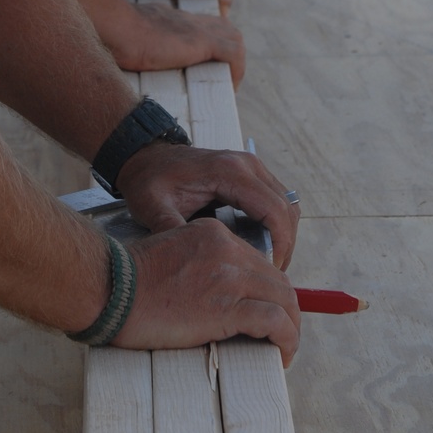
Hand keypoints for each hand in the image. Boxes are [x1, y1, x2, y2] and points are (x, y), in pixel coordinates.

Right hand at [110, 5, 245, 84]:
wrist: (114, 28)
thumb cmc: (108, 37)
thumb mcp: (120, 41)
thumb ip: (126, 48)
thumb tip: (113, 64)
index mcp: (167, 19)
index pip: (198, 26)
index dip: (208, 41)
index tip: (204, 64)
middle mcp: (185, 21)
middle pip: (222, 28)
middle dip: (228, 51)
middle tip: (223, 77)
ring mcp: (195, 29)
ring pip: (233, 37)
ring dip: (236, 62)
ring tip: (229, 85)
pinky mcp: (201, 41)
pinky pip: (233, 54)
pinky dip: (237, 69)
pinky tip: (231, 87)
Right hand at [112, 218, 300, 364]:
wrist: (109, 288)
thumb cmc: (128, 281)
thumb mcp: (171, 254)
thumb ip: (199, 265)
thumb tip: (218, 298)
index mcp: (213, 234)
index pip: (258, 261)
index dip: (268, 289)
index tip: (266, 311)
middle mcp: (227, 250)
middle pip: (277, 279)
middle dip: (287, 309)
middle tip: (281, 334)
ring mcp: (229, 277)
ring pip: (284, 299)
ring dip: (291, 327)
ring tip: (284, 348)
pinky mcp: (227, 307)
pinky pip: (275, 322)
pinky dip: (287, 340)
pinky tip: (282, 355)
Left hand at [116, 142, 298, 269]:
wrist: (146, 157)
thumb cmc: (149, 180)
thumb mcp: (152, 206)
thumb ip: (170, 230)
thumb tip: (189, 262)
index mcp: (228, 171)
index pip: (274, 210)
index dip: (281, 244)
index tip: (271, 271)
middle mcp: (246, 164)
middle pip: (286, 208)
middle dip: (285, 244)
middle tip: (270, 275)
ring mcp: (250, 167)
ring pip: (286, 203)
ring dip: (283, 234)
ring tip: (266, 264)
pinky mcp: (249, 174)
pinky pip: (275, 200)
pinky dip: (275, 224)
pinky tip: (259, 246)